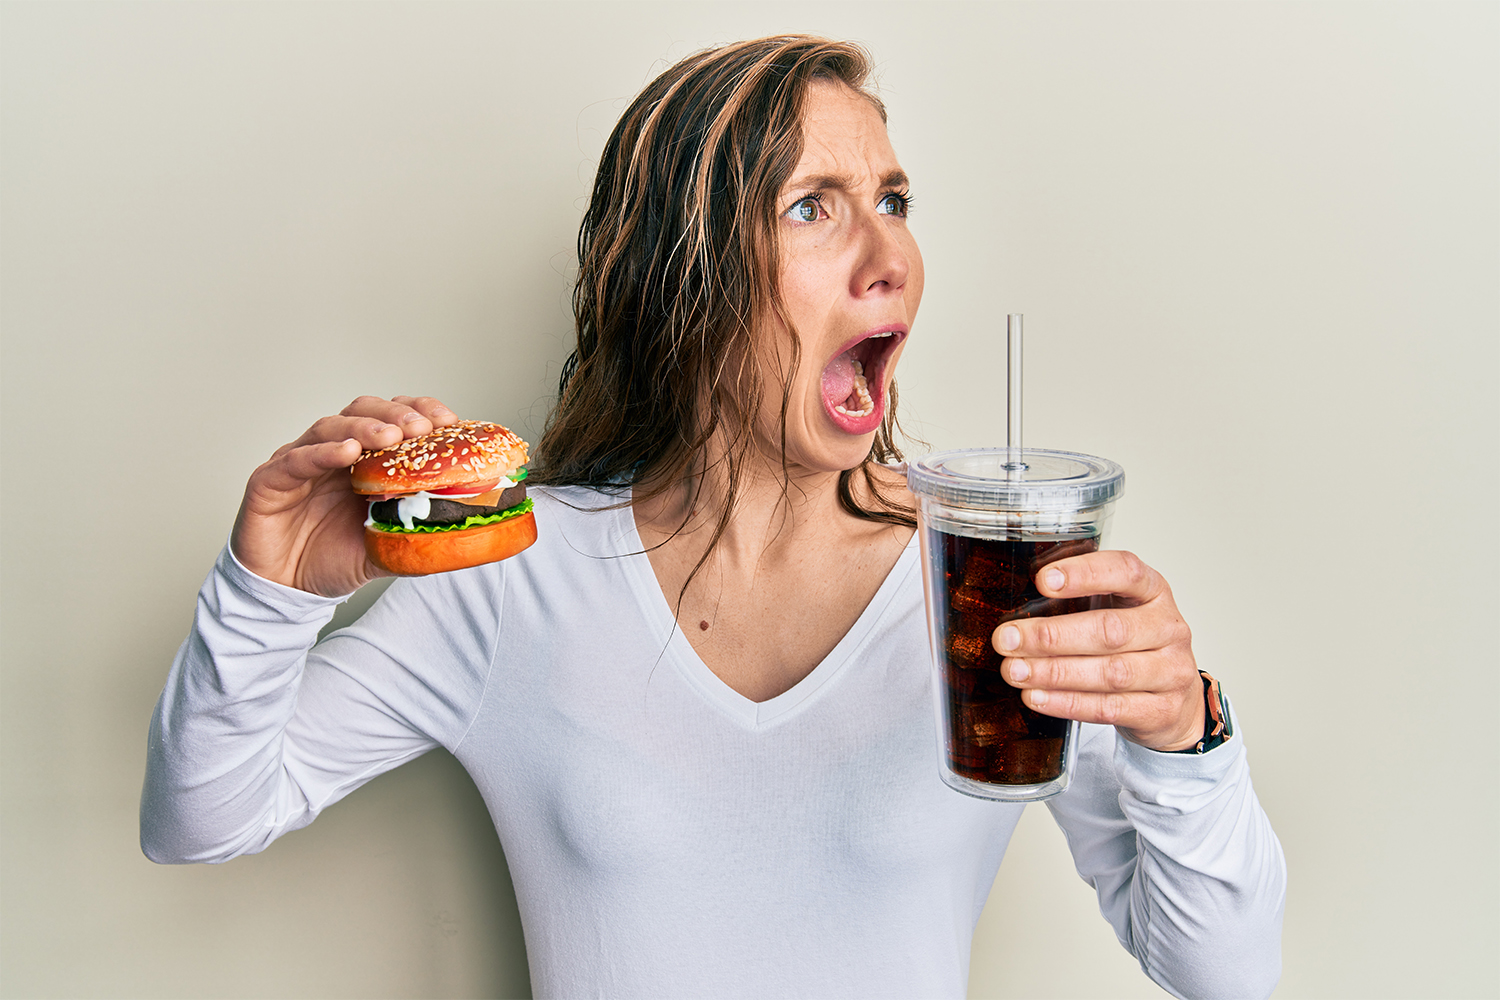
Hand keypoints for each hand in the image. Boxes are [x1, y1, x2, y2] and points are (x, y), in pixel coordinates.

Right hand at [229, 395, 457, 595]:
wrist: (287, 591)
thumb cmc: (332, 560)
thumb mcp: (385, 549)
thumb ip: (415, 536)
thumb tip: (462, 535)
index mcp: (363, 461)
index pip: (392, 420)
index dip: (418, 413)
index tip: (448, 420)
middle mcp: (331, 453)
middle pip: (362, 413)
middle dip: (395, 416)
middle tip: (420, 428)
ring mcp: (299, 462)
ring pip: (330, 428)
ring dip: (363, 428)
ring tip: (389, 437)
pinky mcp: (269, 480)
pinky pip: (295, 459)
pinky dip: (322, 452)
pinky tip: (347, 452)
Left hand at [992, 551, 1204, 751]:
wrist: (1176, 703)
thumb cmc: (1136, 647)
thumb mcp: (1118, 611)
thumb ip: (1079, 602)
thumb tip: (1016, 607)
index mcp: (1154, 591)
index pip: (1126, 571)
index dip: (1085, 573)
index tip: (1043, 580)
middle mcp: (1167, 628)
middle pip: (1110, 630)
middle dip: (1051, 636)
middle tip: (1008, 639)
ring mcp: (1170, 671)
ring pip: (1109, 673)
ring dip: (1054, 673)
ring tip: (1016, 671)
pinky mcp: (1162, 711)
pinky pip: (1110, 708)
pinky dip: (1067, 703)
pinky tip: (1037, 696)